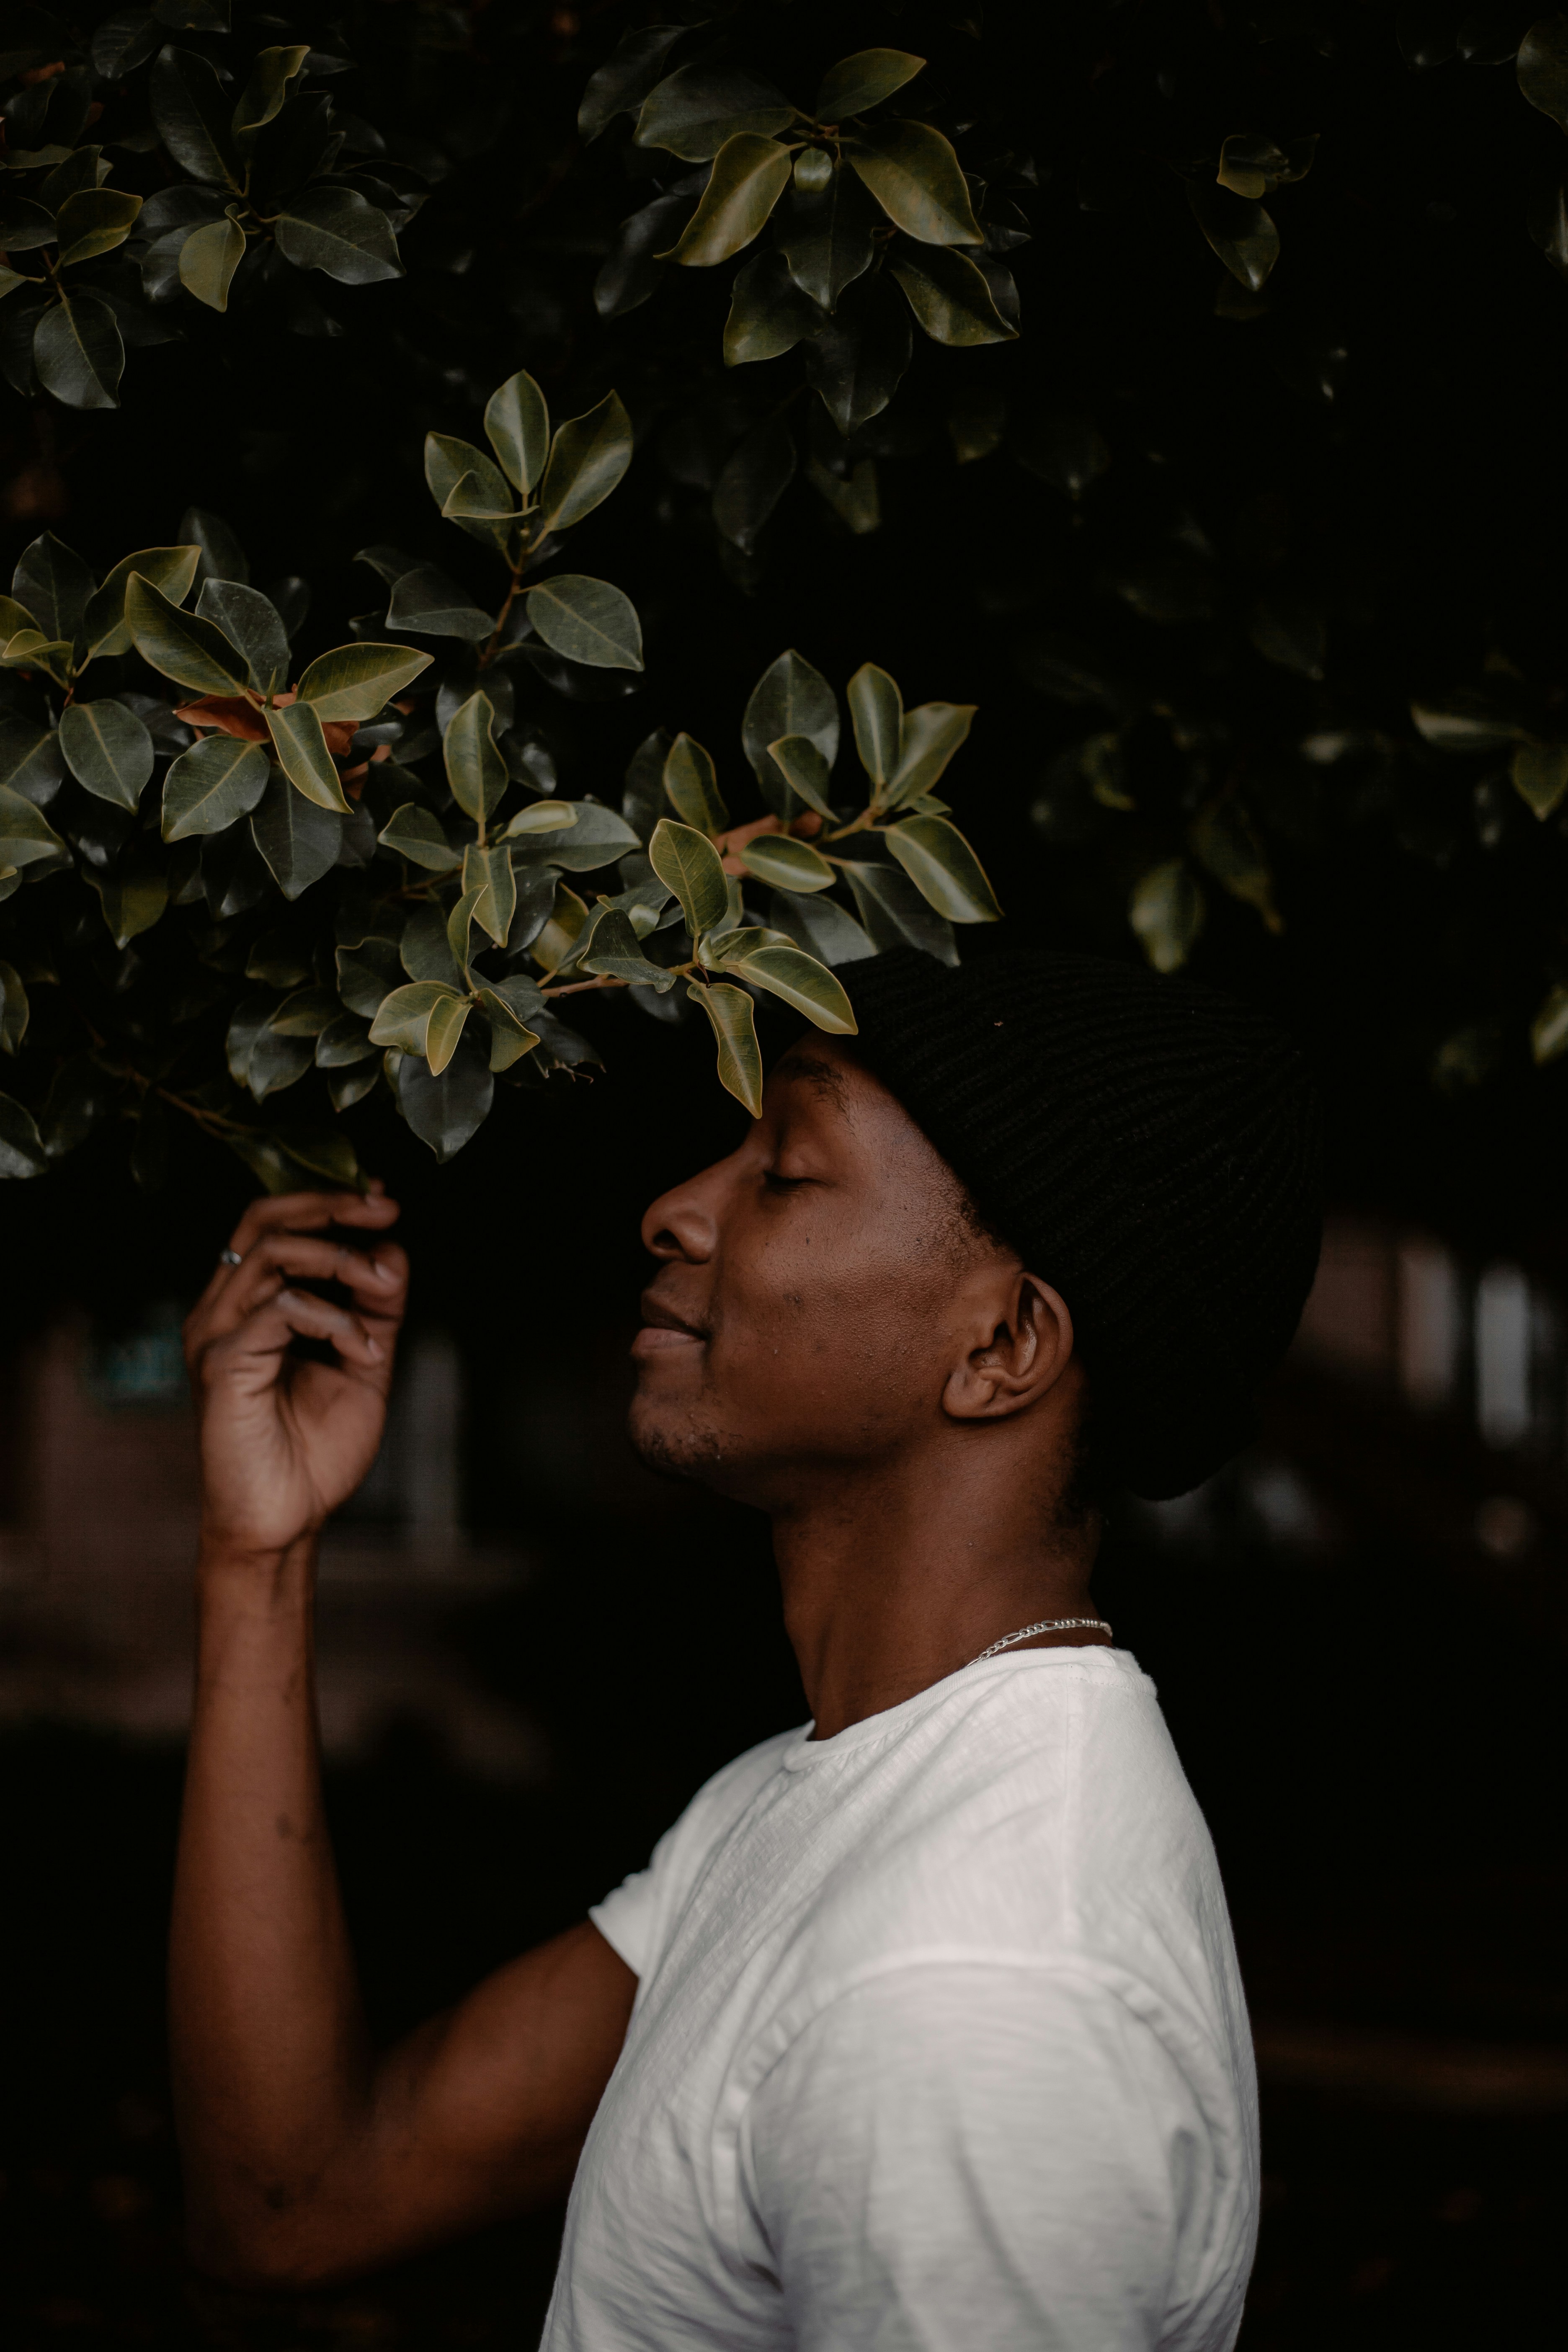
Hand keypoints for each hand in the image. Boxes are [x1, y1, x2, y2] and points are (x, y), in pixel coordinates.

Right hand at [184, 1185, 408, 1561]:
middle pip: (262, 1219)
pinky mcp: (223, 1365)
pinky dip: (334, 1317)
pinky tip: (363, 1347)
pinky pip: (280, 1309)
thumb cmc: (313, 1454)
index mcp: (248, 1307)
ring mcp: (216, 1336)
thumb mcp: (364, 1365)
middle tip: (384, 1209)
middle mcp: (223, 1312)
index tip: (384, 1199)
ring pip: (272, 1254)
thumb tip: (393, 1248)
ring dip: (341, 1261)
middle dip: (330, 1206)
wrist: (286, 1522)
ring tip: (383, 1289)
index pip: (275, 1224)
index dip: (328, 1200)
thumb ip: (378, 1309)